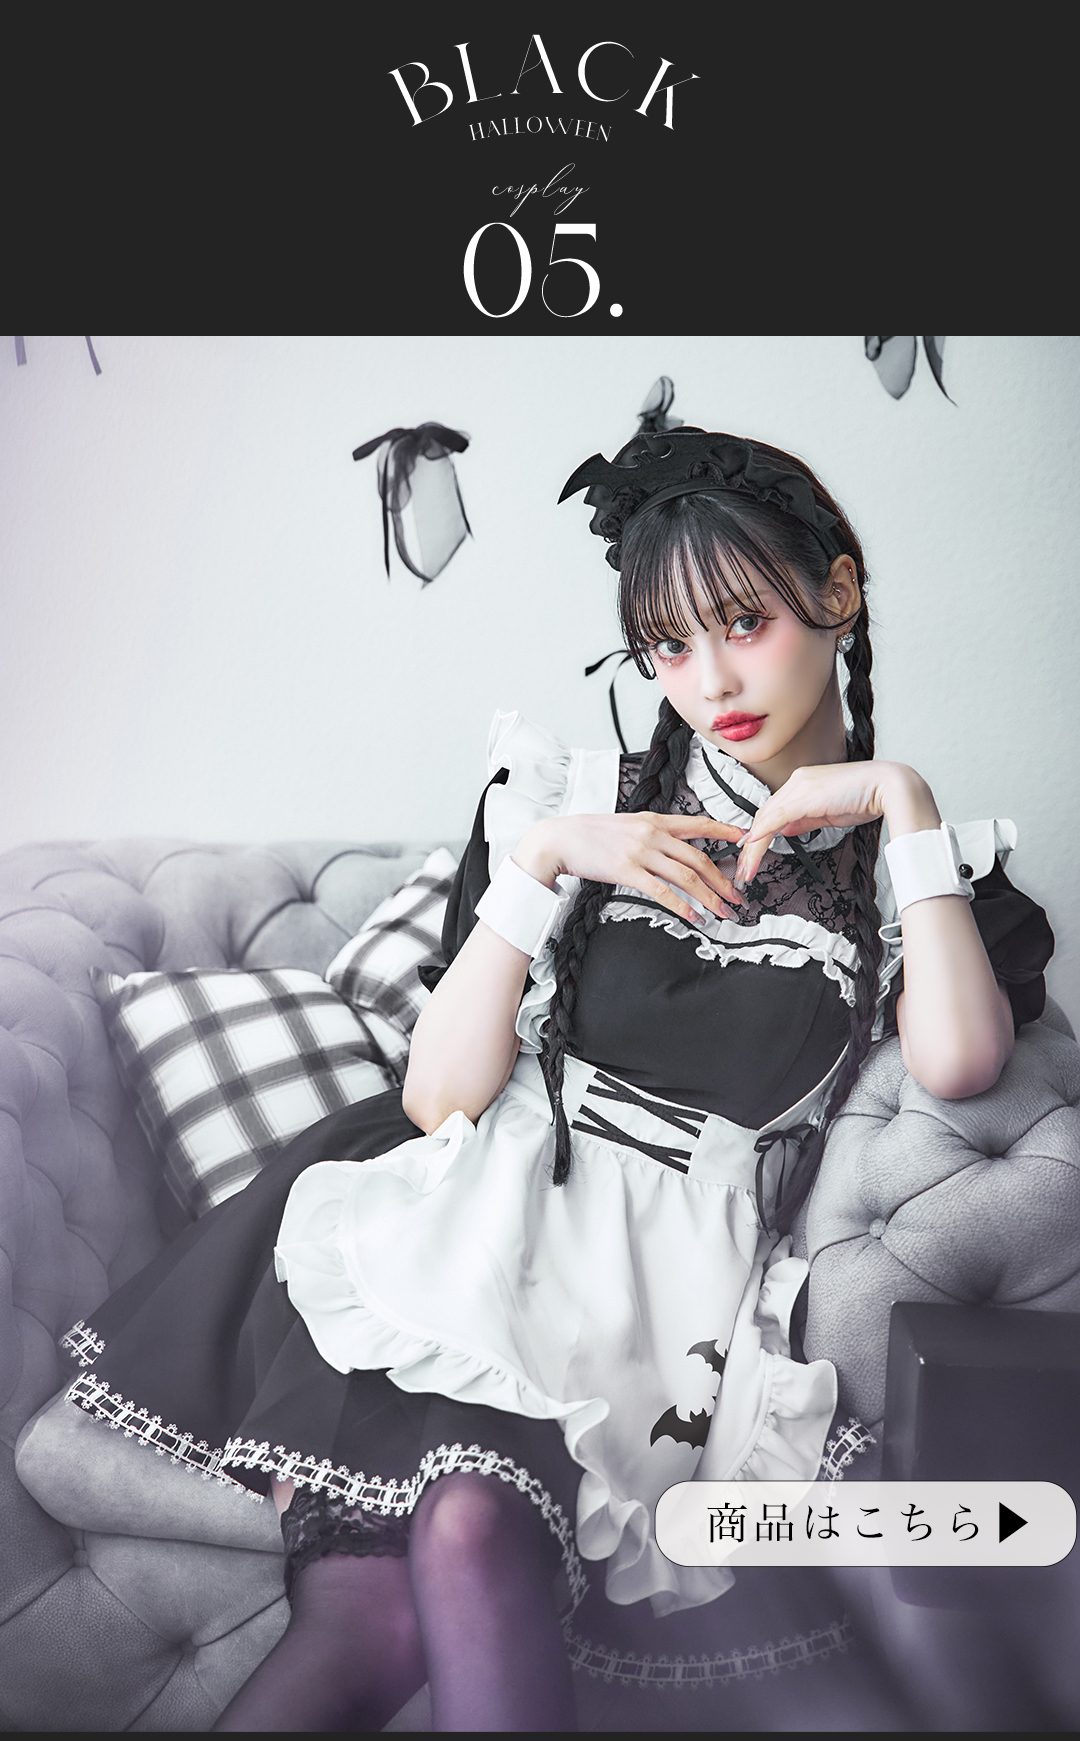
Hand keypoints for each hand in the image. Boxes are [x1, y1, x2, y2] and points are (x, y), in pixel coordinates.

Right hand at [514, 812, 745, 922]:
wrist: (560, 839)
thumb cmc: (590, 834)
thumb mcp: (626, 823)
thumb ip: (650, 832)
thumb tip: (670, 845)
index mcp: (654, 819)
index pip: (698, 823)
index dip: (725, 830)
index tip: (744, 838)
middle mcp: (652, 833)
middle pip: (698, 858)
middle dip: (722, 880)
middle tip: (736, 896)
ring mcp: (641, 852)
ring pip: (686, 877)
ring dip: (708, 897)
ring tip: (721, 911)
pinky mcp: (627, 871)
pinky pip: (663, 892)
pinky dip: (682, 906)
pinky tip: (693, 917)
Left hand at [734, 761, 939, 885]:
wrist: (887, 786)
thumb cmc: (864, 798)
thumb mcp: (828, 813)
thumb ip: (804, 821)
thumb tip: (784, 830)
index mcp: (803, 783)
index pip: (772, 810)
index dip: (759, 832)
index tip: (750, 850)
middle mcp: (797, 781)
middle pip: (764, 814)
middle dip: (751, 844)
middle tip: (743, 866)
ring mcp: (800, 786)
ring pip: (766, 817)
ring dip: (754, 846)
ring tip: (747, 867)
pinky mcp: (805, 795)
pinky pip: (776, 816)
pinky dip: (763, 833)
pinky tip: (753, 846)